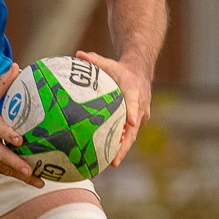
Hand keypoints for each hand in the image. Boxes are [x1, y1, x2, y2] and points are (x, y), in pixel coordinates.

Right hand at [0, 67, 40, 186]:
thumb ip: (2, 83)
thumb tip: (17, 67)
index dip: (7, 135)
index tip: (20, 140)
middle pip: (0, 154)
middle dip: (15, 164)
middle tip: (30, 170)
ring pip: (1, 166)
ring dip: (18, 175)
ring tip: (37, 181)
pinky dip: (11, 175)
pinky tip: (28, 180)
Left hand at [76, 49, 150, 167]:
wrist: (140, 73)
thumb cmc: (120, 69)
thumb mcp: (108, 63)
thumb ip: (94, 60)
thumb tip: (78, 54)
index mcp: (134, 92)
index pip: (135, 102)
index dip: (133, 112)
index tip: (131, 122)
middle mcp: (140, 107)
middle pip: (134, 129)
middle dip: (125, 145)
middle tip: (115, 159)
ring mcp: (140, 117)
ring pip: (131, 136)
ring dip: (122, 150)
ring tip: (110, 164)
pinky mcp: (136, 122)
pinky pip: (128, 135)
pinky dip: (119, 146)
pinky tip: (106, 158)